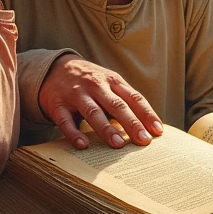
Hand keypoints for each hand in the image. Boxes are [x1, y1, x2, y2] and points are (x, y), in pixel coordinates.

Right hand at [38, 54, 163, 149]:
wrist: (54, 68)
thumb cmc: (90, 81)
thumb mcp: (109, 83)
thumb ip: (125, 100)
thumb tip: (147, 127)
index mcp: (112, 81)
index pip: (133, 97)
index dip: (147, 114)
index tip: (158, 131)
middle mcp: (96, 86)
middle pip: (117, 105)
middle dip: (132, 123)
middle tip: (143, 140)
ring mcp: (76, 94)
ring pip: (93, 112)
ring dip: (106, 128)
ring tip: (118, 144)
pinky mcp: (58, 105)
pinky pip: (66, 121)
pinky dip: (74, 133)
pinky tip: (83, 145)